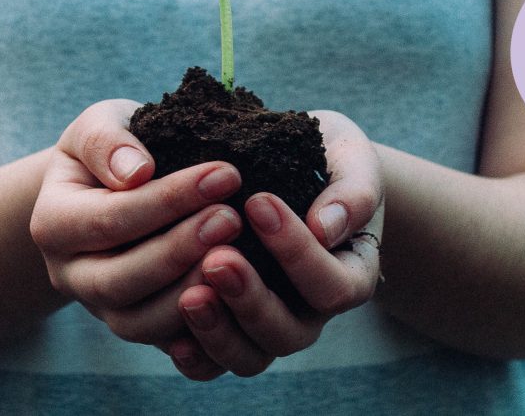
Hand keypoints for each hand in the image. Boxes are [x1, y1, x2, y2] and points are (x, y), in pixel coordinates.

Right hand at [29, 99, 244, 346]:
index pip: (110, 219)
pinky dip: (201, 329)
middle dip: (180, 250)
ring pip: (140, 323)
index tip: (225, 174)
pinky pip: (166, 344)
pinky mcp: (137, 327)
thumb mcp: (99, 124)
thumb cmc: (113, 148)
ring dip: (192, 291)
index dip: (168, 200)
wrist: (111, 186)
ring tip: (240, 255)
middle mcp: (69, 275)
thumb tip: (136, 171)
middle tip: (233, 217)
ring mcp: (101, 309)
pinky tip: (238, 295)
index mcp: (53, 223)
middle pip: (120, 280)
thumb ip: (107, 141)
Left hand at [168, 110, 383, 379]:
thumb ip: (352, 192)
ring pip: (249, 357)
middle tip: (217, 257)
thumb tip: (325, 227)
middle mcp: (311, 312)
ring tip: (190, 295)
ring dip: (218, 331)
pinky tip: (172, 334)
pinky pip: (213, 365)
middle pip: (288, 333)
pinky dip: (195, 355)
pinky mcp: (230, 330)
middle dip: (250, 298)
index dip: (297, 252)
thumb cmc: (330, 160)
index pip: (332, 286)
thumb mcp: (351, 161)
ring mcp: (269, 326)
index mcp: (351, 275)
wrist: (299, 167)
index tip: (258, 202)